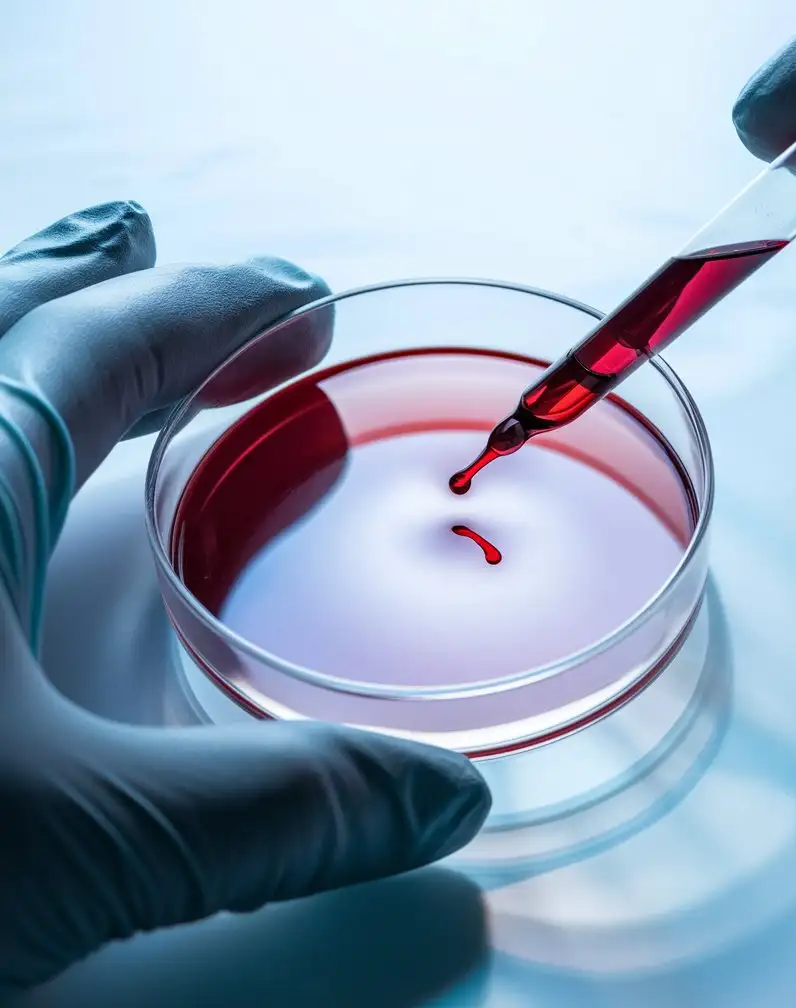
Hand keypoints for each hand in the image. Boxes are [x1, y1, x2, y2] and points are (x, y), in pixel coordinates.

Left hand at [0, 202, 489, 992]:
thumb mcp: (75, 848)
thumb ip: (278, 815)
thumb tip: (444, 798)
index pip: (104, 347)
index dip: (220, 312)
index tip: (303, 302)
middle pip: (0, 323)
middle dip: (103, 284)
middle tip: (167, 253)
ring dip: (11, 324)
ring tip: (63, 281)